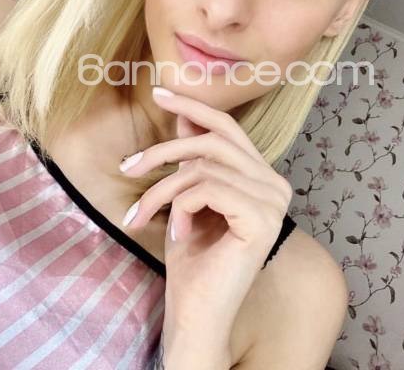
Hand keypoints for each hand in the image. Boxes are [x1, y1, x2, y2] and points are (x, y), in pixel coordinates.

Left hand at [120, 86, 292, 343]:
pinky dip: (180, 208)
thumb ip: (194, 159)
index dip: (194, 107)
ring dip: (161, 190)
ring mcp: (274, 201)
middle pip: (213, 142)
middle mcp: (275, 185)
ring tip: (142, 215)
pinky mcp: (262, 218)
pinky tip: (176, 233)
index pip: (228, 129)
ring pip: (202, 168)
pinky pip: (207, 189)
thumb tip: (186, 118)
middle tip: (128, 168)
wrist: (197, 311)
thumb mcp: (187, 197)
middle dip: (163, 151)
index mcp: (262, 178)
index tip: (160, 92)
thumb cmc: (191, 258)